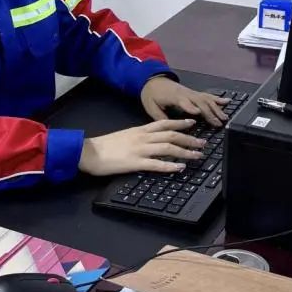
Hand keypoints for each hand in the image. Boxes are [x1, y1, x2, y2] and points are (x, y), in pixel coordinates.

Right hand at [78, 119, 205, 176]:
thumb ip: (139, 136)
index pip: (164, 123)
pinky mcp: (135, 163)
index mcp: (139, 130)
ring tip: (197, 155)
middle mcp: (142, 137)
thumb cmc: (105, 145)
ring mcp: (140, 149)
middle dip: (189, 138)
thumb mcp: (125, 136)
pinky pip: (156, 164)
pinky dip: (170, 166)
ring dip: (185, 151)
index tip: (192, 123)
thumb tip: (152, 139)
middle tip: (202, 142)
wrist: (90, 152)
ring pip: (168, 148)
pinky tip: (180, 168)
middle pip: (170, 135)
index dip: (180, 123)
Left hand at [141, 76, 228, 126]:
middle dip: (209, 112)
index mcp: (173, 97)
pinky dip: (217, 98)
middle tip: (218, 123)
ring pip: (205, 99)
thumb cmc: (150, 94)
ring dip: (216, 108)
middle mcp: (185, 94)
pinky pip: (207, 95)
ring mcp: (190, 92)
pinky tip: (227, 101)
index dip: (191, 107)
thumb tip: (171, 127)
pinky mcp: (193, 93)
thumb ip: (160, 117)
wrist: (151, 79)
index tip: (199, 113)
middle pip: (199, 102)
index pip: (184, 102)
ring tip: (224, 118)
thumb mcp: (150, 106)